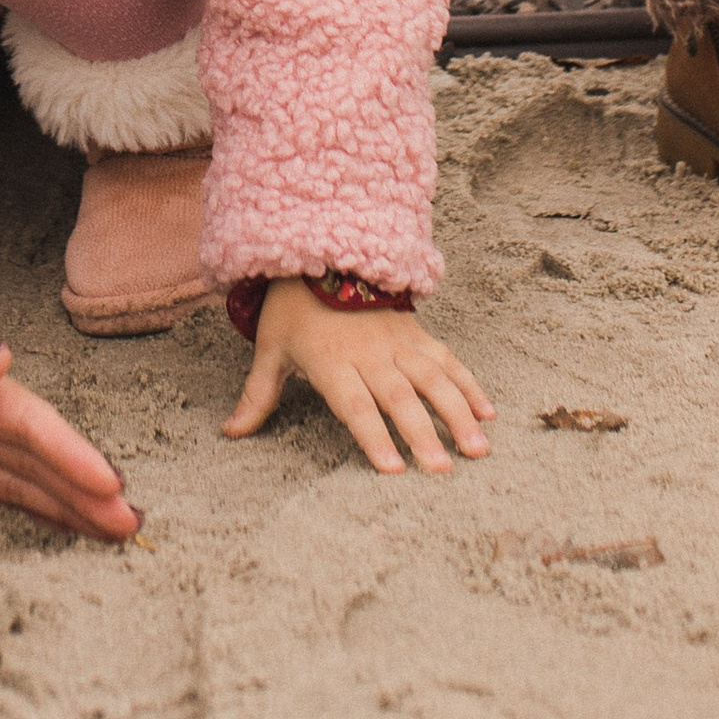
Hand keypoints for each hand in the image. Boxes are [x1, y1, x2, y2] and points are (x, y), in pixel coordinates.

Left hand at [0, 302, 138, 539]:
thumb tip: (1, 355)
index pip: (26, 425)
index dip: (69, 456)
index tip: (109, 487)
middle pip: (33, 456)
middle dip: (81, 488)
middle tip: (130, 526)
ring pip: (17, 480)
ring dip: (63, 504)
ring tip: (110, 534)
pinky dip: (23, 513)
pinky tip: (55, 532)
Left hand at [223, 286, 493, 474]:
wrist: (319, 250)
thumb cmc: (292, 308)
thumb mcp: (270, 348)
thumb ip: (258, 394)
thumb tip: (230, 432)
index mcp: (331, 362)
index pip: (355, 405)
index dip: (374, 436)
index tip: (394, 468)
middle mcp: (369, 354)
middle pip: (399, 397)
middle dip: (423, 433)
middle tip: (443, 468)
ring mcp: (398, 342)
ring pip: (433, 379)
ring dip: (457, 412)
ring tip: (478, 448)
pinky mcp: (416, 332)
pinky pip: (447, 359)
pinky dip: (469, 384)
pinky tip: (488, 412)